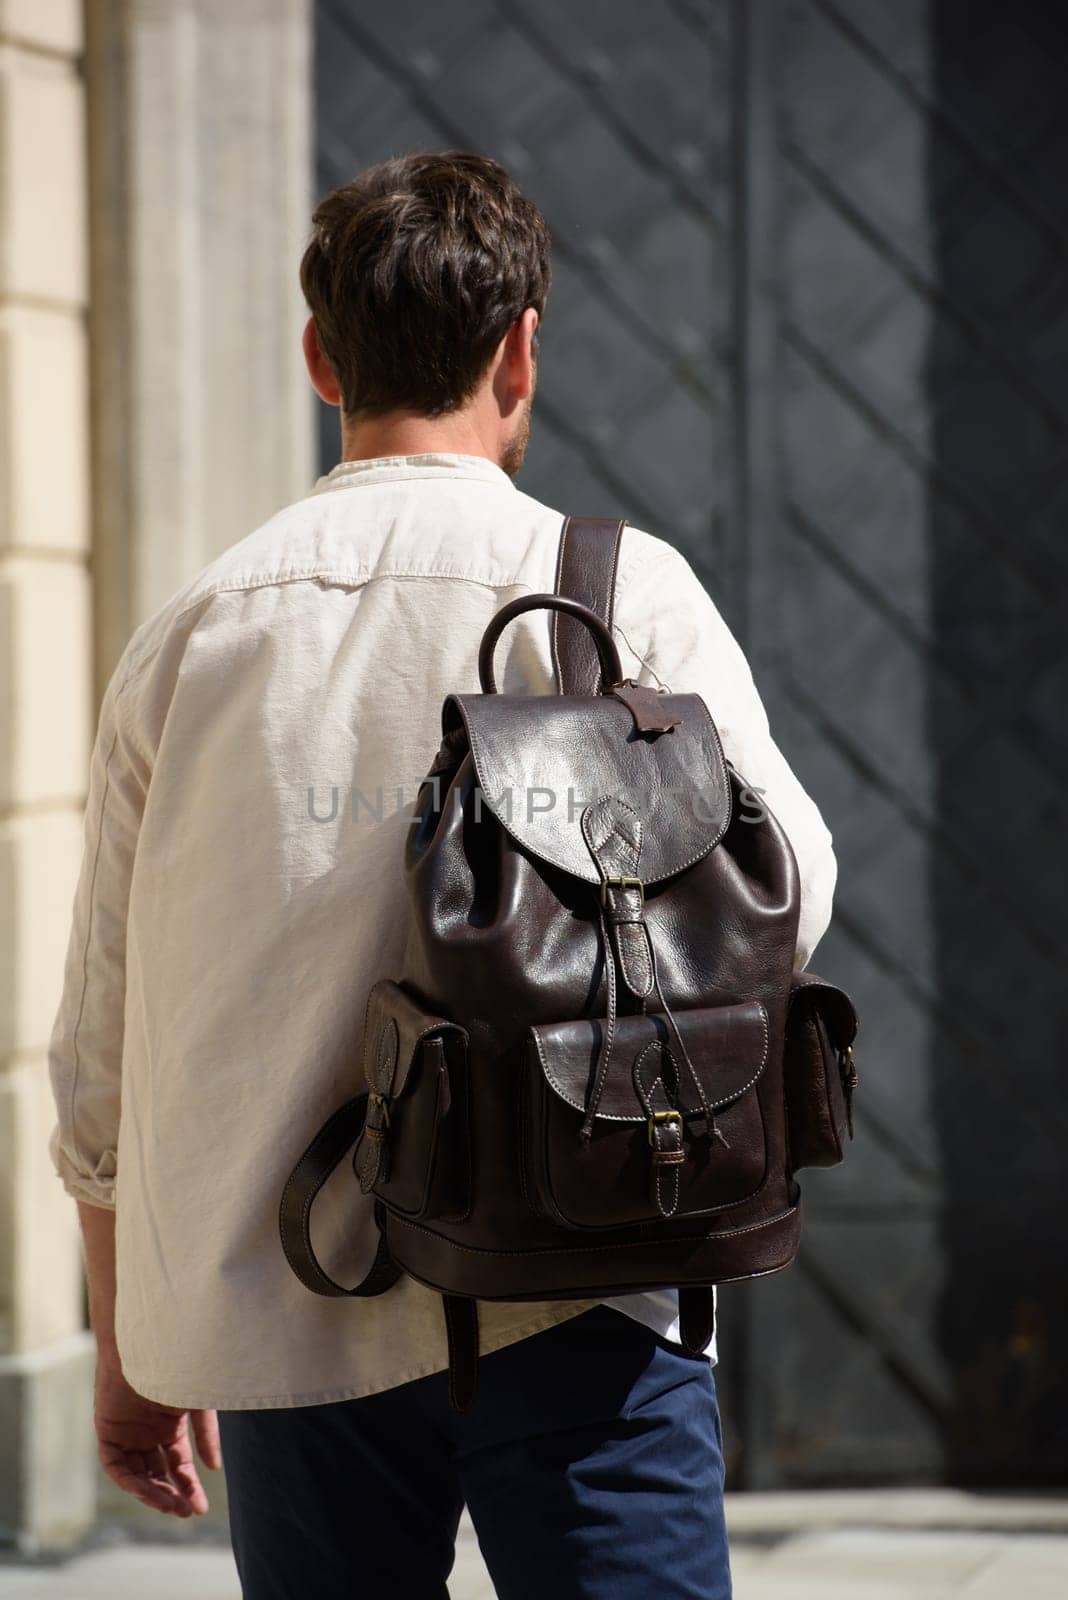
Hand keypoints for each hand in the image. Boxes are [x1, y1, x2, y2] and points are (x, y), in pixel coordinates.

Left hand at [93, 1349, 221, 1515]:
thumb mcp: (199, 1401)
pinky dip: (129, 1480)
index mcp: (170, 1424)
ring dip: (152, 1493)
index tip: (201, 1508)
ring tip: (170, 1504)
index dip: (189, 1487)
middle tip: (186, 1511)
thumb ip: (206, 1433)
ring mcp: (127, 1432)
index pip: (179, 1464)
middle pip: (158, 1475)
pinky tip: (148, 1489)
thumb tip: (213, 1468)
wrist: (150, 1339)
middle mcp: (147, 1432)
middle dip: (172, 1495)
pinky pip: (115, 1466)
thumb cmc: (180, 1364)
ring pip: (137, 1475)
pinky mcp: (107, 1430)